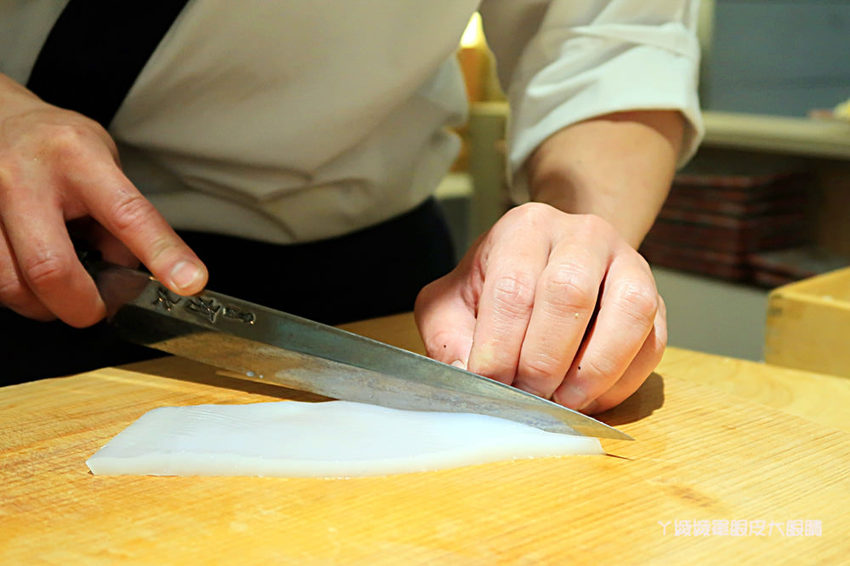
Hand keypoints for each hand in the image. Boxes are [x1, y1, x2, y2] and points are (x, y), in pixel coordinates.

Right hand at [0, 74, 205, 325]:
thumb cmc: (59, 149)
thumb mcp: (106, 166)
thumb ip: (124, 220)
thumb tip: (131, 279)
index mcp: (78, 156)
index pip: (128, 213)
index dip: (161, 253)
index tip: (189, 282)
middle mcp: (23, 175)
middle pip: (51, 267)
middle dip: (82, 306)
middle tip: (97, 307)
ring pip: (11, 285)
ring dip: (43, 305)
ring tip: (60, 287)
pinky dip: (16, 294)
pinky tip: (28, 276)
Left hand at [415, 202, 664, 413]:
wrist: (551, 264)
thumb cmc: (496, 288)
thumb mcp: (453, 302)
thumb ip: (448, 337)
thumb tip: (465, 378)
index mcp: (525, 228)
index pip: (513, 287)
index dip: (500, 346)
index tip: (490, 383)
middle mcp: (582, 234)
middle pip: (569, 293)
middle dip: (544, 359)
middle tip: (527, 396)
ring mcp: (628, 262)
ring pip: (628, 310)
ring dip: (593, 369)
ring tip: (563, 402)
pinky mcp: (657, 298)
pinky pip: (652, 341)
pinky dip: (622, 380)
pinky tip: (591, 398)